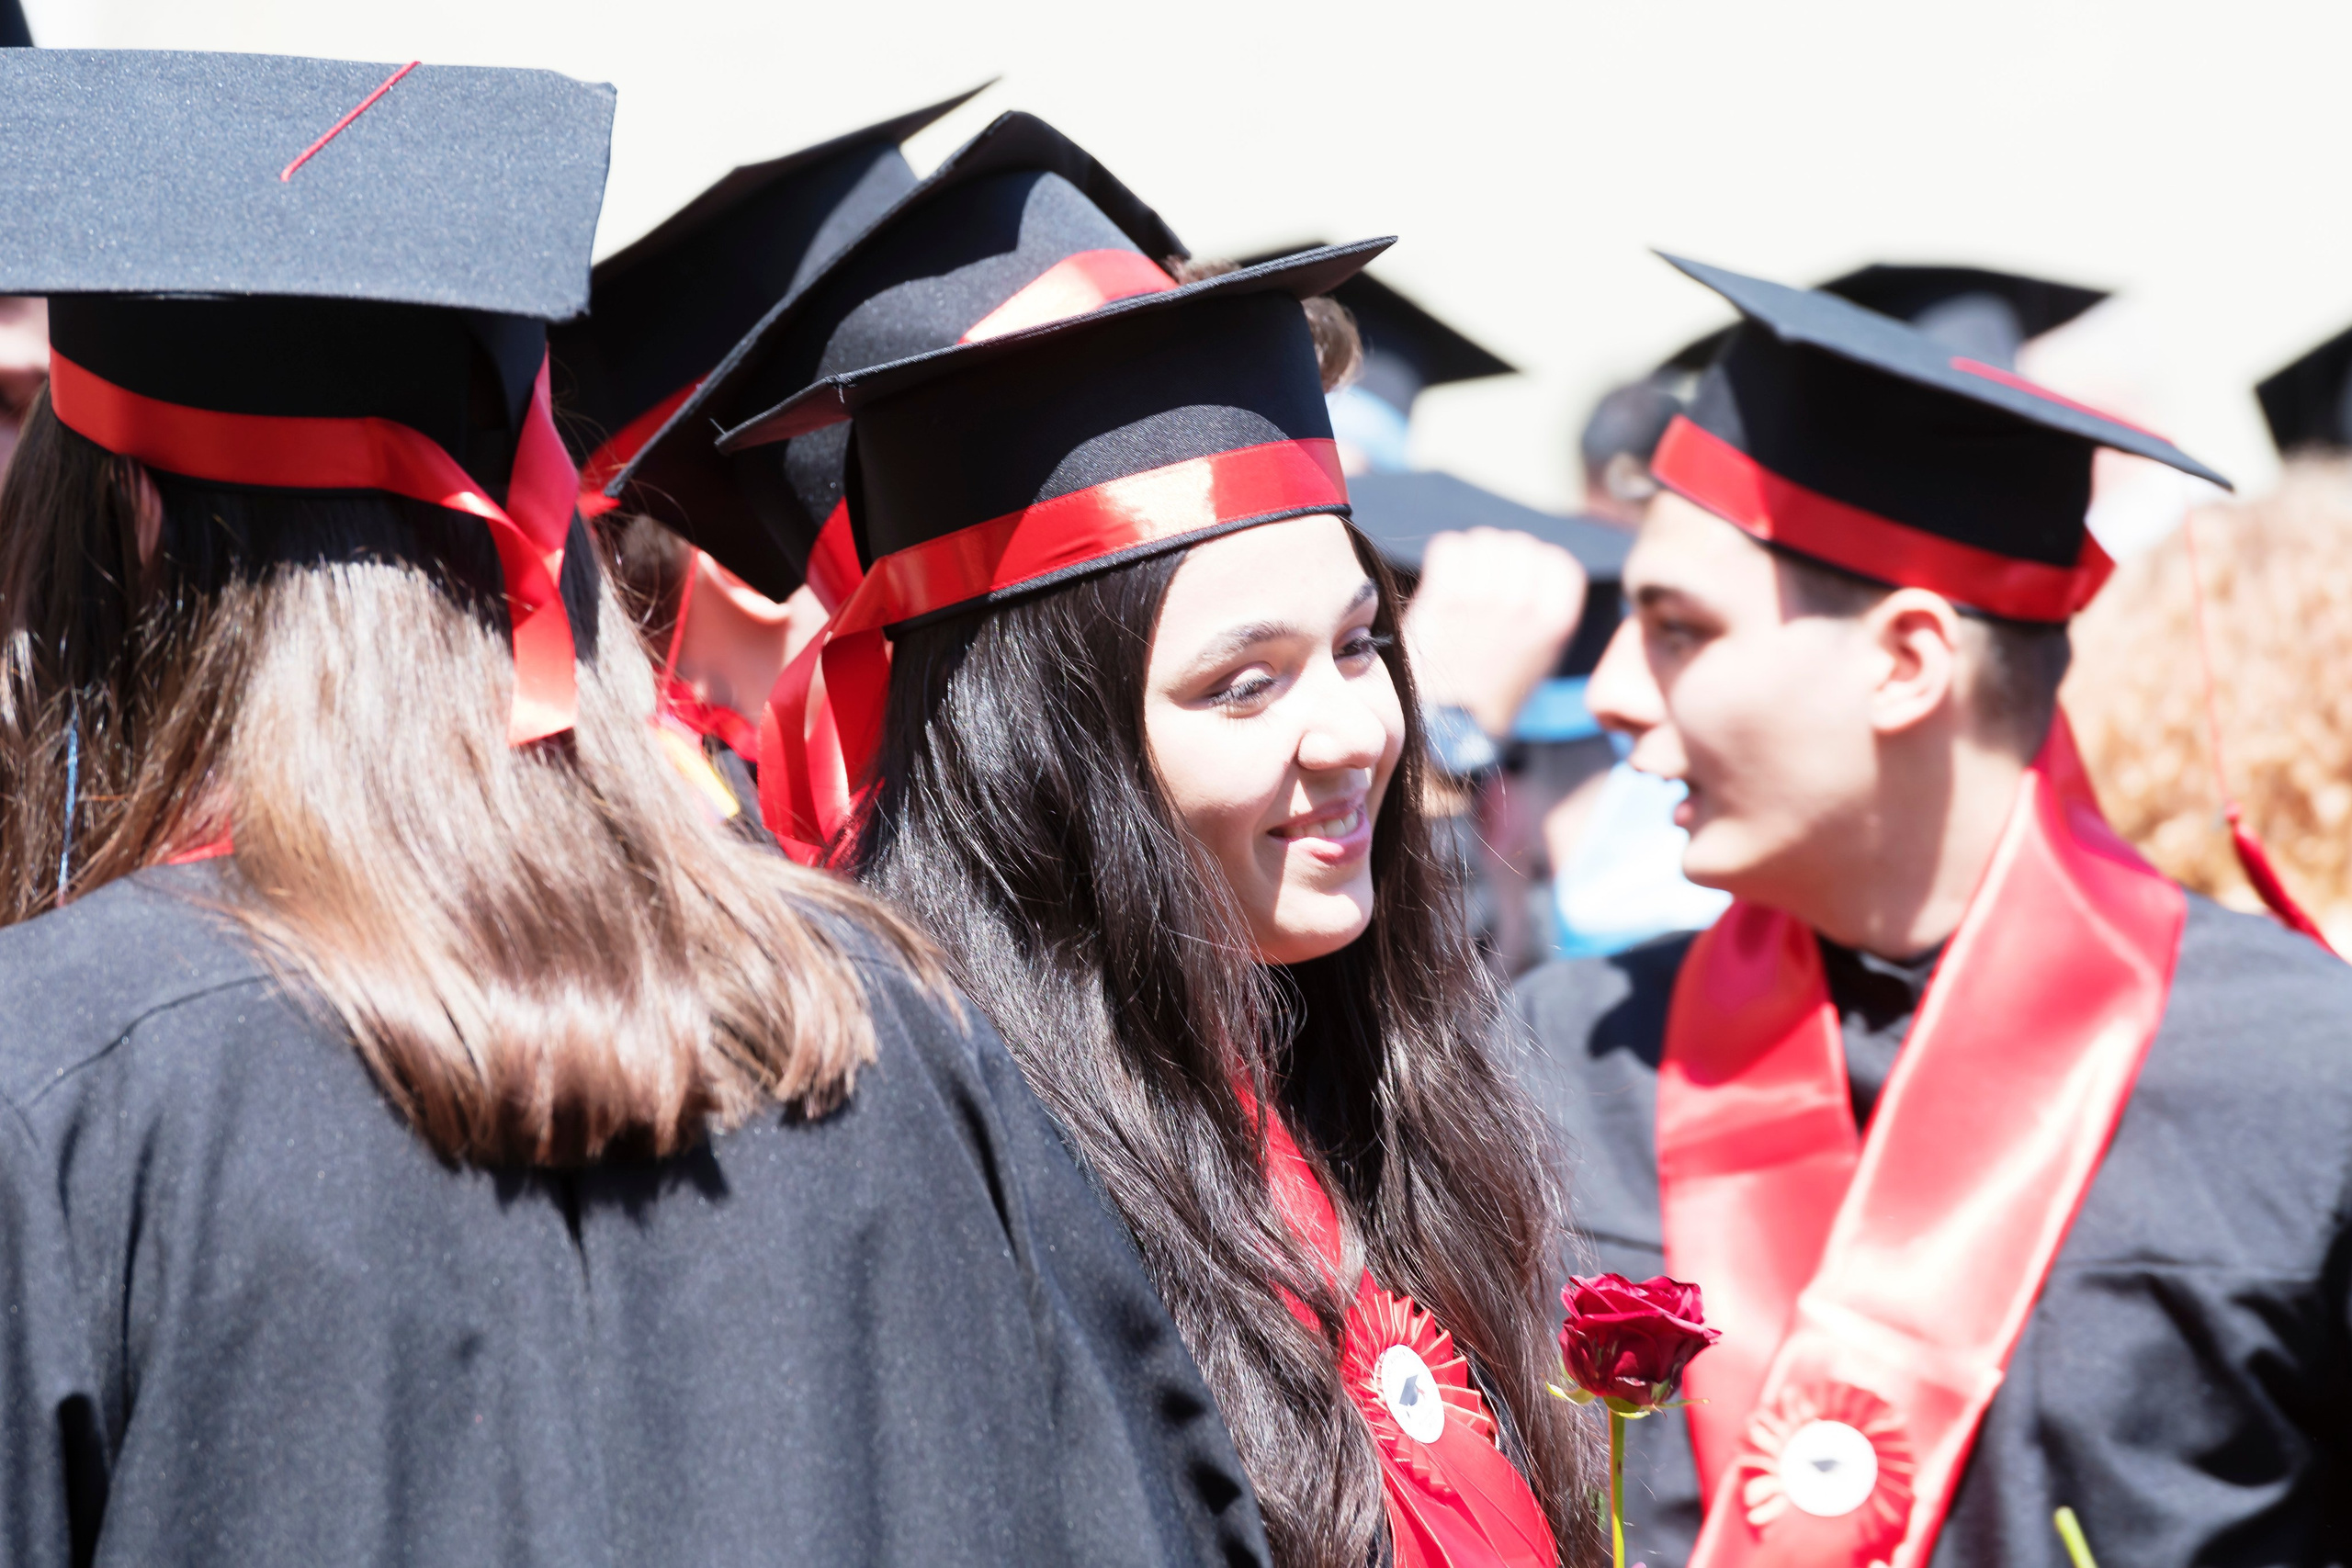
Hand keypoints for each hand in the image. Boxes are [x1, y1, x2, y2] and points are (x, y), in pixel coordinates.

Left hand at [1403, 526, 1585, 737]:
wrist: (1451, 728)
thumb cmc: (1495, 691)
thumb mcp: (1542, 654)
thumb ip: (1544, 605)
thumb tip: (1532, 556)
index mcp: (1557, 620)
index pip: (1557, 561)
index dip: (1537, 567)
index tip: (1519, 585)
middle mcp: (1524, 605)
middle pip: (1517, 544)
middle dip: (1500, 558)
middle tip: (1483, 585)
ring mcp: (1484, 600)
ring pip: (1483, 540)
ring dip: (1471, 556)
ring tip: (1463, 585)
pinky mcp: (1443, 600)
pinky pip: (1448, 546)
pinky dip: (1443, 557)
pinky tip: (1443, 582)